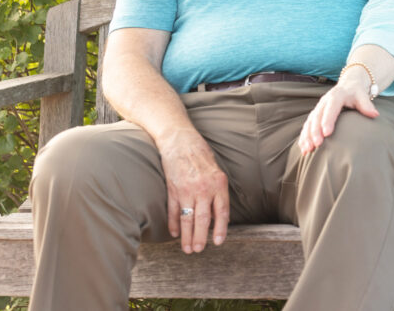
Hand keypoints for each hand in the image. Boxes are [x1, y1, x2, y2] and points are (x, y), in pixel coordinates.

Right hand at [157, 128, 229, 253]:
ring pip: (187, 218)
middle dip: (200, 237)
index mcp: (218, 184)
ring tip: (188, 249)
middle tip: (198, 251)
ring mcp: (186, 190)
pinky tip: (174, 234)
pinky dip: (173, 224)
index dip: (220, 229)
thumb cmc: (202, 156)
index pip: (221, 212)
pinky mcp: (172, 189)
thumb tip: (218, 216)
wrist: (181, 141)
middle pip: (203, 219)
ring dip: (187, 236)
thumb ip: (218, 192)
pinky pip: (173, 211)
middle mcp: (203, 188)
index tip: (218, 242)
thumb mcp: (217, 172)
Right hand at [298, 77, 378, 154]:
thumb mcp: (362, 96)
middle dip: (315, 131)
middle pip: (317, 116)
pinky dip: (304, 137)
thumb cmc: (357, 93)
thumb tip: (374, 114)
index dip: (328, 120)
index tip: (327, 133)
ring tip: (307, 150)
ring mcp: (318, 108)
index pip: (331, 108)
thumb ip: (367, 105)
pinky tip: (303, 149)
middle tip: (316, 145)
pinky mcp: (315, 115)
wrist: (349, 85)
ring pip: (309, 122)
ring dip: (307, 136)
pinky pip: (307, 126)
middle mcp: (324, 102)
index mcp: (336, 96)